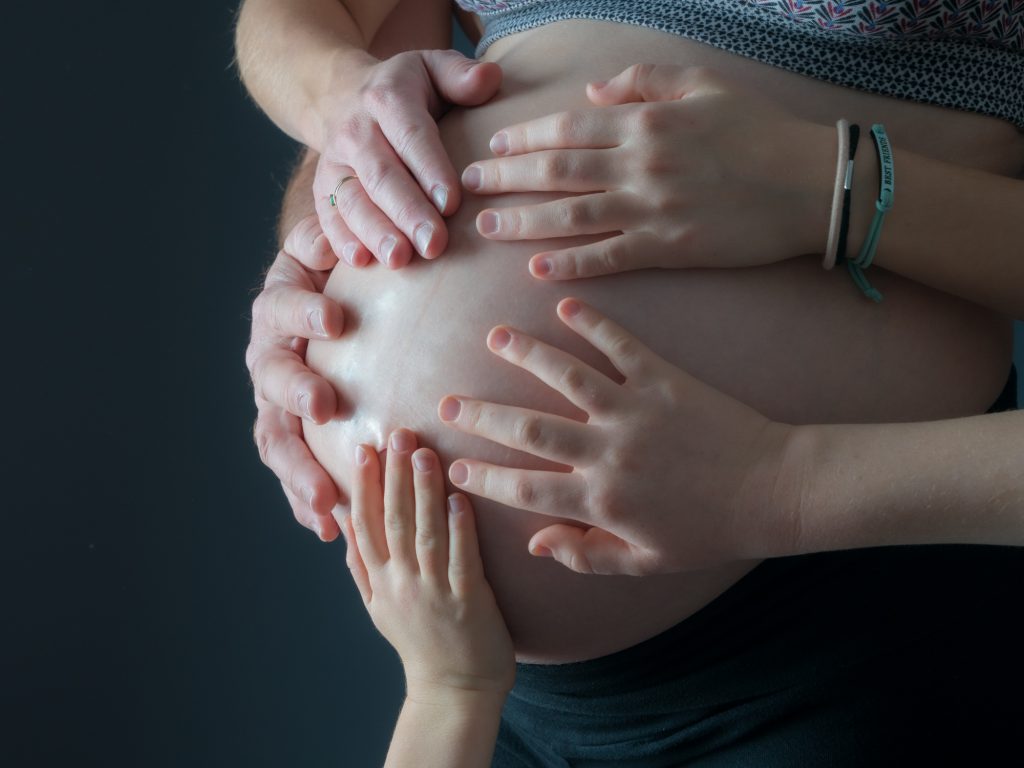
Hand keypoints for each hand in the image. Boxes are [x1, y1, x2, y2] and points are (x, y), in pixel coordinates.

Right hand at [247, 214, 344, 540]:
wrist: (321, 304)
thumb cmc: (336, 273)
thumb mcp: (331, 247)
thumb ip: (330, 238)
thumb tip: (339, 231)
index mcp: (278, 306)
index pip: (283, 306)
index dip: (303, 311)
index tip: (334, 318)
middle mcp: (267, 356)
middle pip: (272, 378)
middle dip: (296, 391)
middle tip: (324, 405)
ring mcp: (273, 403)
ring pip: (275, 438)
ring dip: (297, 470)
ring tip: (325, 500)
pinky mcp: (289, 437)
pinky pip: (292, 472)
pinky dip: (304, 502)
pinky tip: (327, 530)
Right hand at [314, 50, 501, 268]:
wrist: (340, 95)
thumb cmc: (405, 91)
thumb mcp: (432, 68)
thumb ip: (461, 75)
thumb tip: (490, 78)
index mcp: (388, 99)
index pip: (412, 135)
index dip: (430, 169)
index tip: (452, 203)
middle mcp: (355, 131)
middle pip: (382, 175)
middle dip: (407, 212)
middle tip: (434, 245)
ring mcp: (335, 163)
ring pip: (352, 200)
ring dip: (375, 232)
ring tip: (400, 259)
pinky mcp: (321, 190)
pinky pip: (327, 216)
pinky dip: (341, 241)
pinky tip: (361, 263)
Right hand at [343, 429, 514, 698]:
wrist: (454, 691)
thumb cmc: (420, 641)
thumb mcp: (378, 605)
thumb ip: (361, 562)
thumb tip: (344, 519)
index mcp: (380, 579)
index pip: (365, 522)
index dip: (364, 483)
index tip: (364, 446)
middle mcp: (401, 582)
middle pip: (393, 520)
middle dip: (394, 475)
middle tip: (397, 433)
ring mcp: (433, 592)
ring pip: (424, 534)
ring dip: (423, 492)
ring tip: (424, 452)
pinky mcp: (467, 602)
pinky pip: (461, 560)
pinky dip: (460, 528)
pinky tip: (460, 499)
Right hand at [437, 299, 801, 575]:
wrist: (772, 490)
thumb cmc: (707, 530)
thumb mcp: (646, 560)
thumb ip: (588, 555)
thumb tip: (536, 545)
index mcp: (601, 501)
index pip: (524, 489)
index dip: (483, 477)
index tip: (452, 466)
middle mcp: (608, 452)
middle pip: (530, 429)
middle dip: (482, 415)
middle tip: (446, 403)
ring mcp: (634, 411)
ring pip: (567, 376)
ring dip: (526, 355)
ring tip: (494, 337)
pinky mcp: (662, 379)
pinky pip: (620, 346)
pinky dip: (592, 323)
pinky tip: (563, 306)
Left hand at [461, 64, 831, 278]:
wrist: (812, 183)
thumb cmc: (761, 129)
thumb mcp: (704, 84)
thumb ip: (644, 80)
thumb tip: (591, 95)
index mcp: (646, 122)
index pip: (568, 128)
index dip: (524, 137)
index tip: (493, 146)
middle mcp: (641, 163)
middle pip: (556, 170)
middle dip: (505, 177)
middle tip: (467, 186)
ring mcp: (653, 208)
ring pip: (572, 215)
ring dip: (523, 221)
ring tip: (486, 226)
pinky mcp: (670, 247)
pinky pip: (610, 257)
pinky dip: (572, 263)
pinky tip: (537, 268)